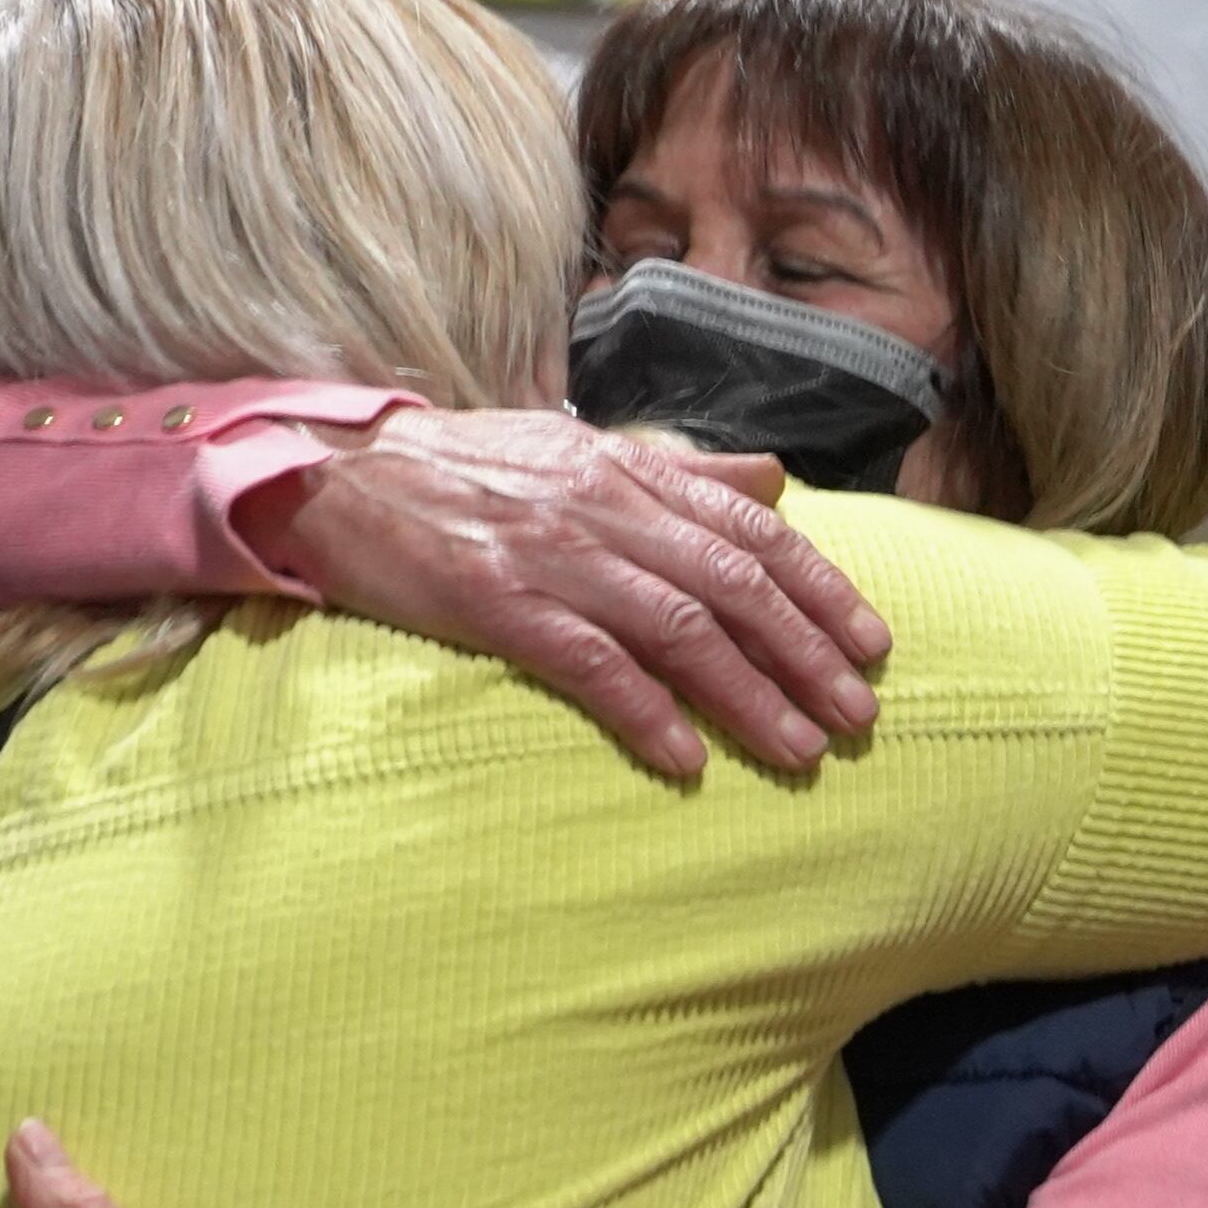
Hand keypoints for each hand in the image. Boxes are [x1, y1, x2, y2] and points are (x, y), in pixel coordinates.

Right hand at [238, 407, 891, 778]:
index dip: (822, 588)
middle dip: (806, 654)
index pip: (752, 529)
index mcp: (628, 471)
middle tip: (858, 717)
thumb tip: (775, 479)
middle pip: (732, 585)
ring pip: (677, 628)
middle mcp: (602, 508)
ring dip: (748, 695)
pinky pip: (588, 663)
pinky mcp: (495, 602)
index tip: (873, 646)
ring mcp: (550, 556)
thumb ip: (679, 471)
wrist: (334, 473)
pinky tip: (687, 758)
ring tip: (799, 750)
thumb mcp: (578, 449)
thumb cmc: (463, 470)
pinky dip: (645, 712)